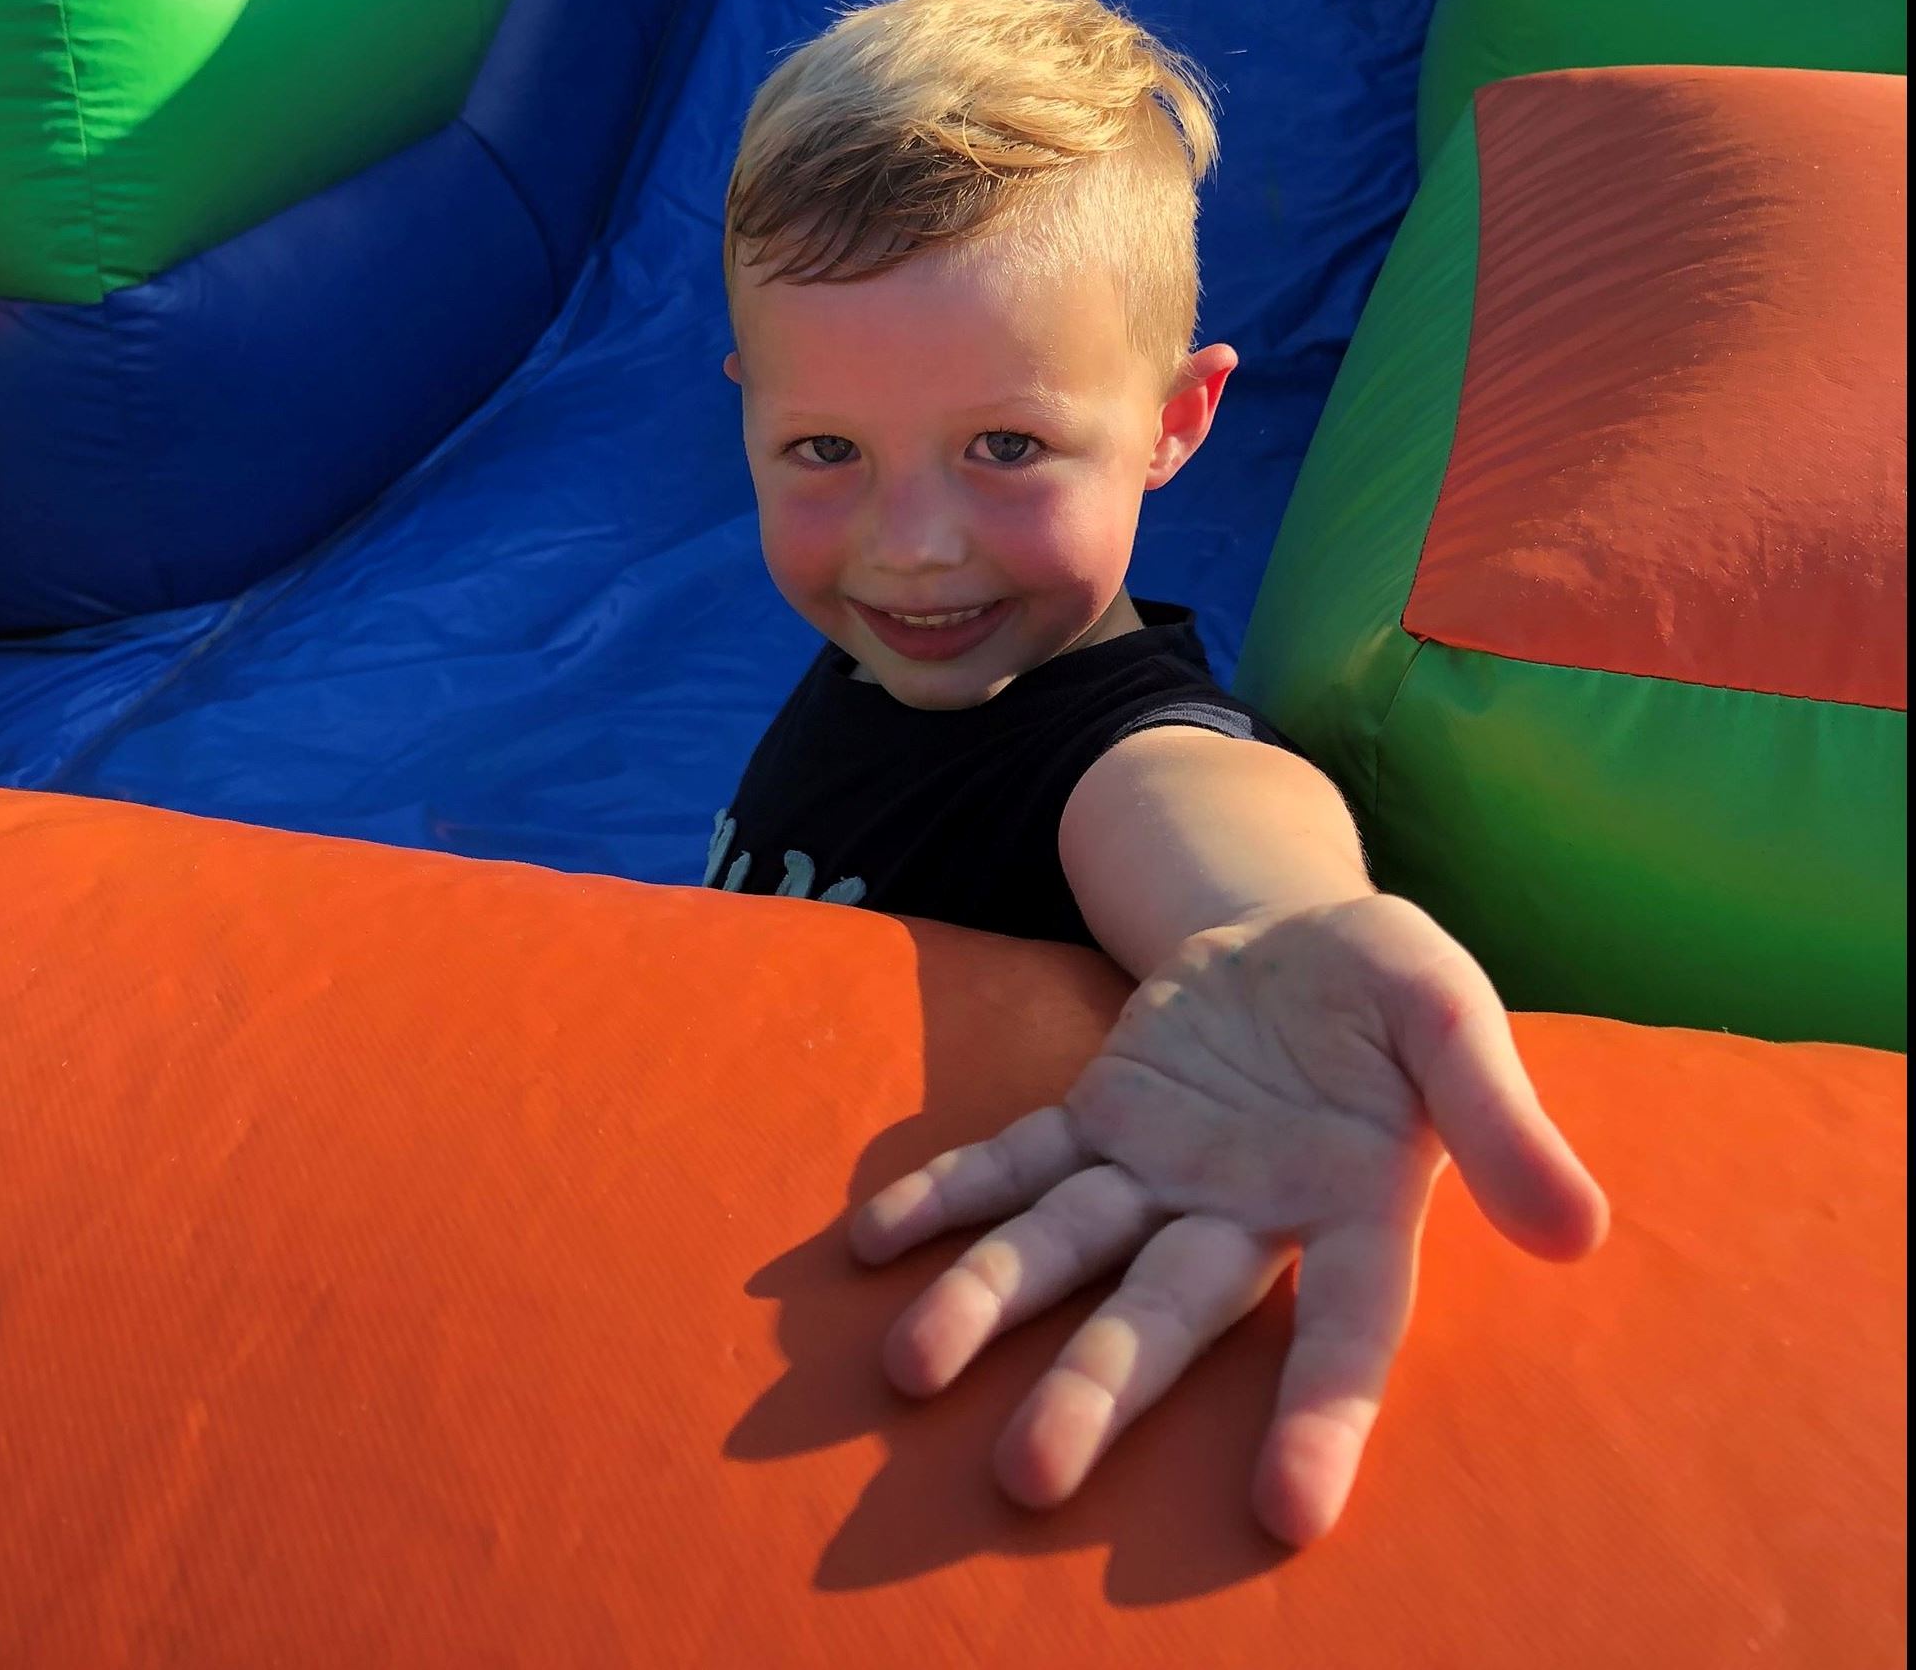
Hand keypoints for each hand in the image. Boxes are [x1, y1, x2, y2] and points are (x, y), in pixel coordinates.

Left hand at [849, 894, 1608, 1545]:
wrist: (1302, 936)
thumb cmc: (1393, 989)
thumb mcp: (1453, 1012)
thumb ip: (1498, 1113)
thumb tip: (1577, 1231)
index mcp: (1356, 1205)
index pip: (1348, 1328)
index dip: (1321, 1415)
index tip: (1288, 1514)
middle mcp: (1245, 1215)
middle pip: (1165, 1312)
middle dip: (1098, 1389)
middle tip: (1025, 1475)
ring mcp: (1159, 1172)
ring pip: (1068, 1248)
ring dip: (988, 1300)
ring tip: (909, 1364)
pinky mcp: (1100, 1118)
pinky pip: (1017, 1160)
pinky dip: (949, 1192)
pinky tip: (874, 1237)